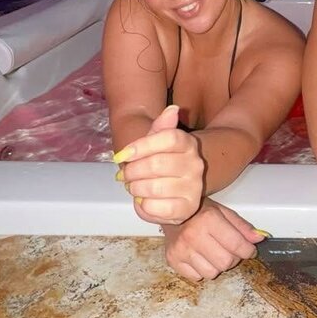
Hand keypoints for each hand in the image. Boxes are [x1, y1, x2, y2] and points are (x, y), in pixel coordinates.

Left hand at [115, 105, 204, 224]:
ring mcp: (194, 187)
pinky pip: (156, 207)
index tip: (121, 155)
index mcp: (188, 144)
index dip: (141, 146)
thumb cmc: (161, 163)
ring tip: (133, 187)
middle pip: (157, 164)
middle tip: (124, 175)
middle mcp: (195, 165)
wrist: (175, 189)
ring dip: (135, 189)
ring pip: (153, 187)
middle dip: (132, 171)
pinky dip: (143, 206)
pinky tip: (143, 201)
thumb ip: (161, 127)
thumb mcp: (157, 142)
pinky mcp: (188, 208)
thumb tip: (173, 109)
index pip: (169, 138)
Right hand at [164, 200, 265, 280]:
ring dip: (216, 266)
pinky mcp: (173, 260)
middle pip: (226, 263)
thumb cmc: (198, 212)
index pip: (237, 245)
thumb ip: (242, 226)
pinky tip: (199, 257)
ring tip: (212, 253)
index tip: (249, 250)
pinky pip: (196, 277)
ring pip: (212, 273)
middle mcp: (194, 235)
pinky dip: (201, 270)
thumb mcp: (223, 212)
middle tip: (229, 250)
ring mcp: (181, 249)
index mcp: (209, 219)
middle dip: (233, 259)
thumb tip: (259, 239)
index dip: (248, 251)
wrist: (169, 211)